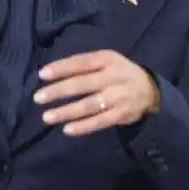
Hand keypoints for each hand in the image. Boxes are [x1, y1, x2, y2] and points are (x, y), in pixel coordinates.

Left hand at [33, 49, 159, 134]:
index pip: (81, 62)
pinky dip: (83, 126)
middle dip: (59, 91)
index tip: (42, 75)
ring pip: (89, 105)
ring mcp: (118, 97)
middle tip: (38, 98)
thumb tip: (54, 71)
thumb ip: (85, 64)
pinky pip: (100, 122)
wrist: (151, 89)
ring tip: (47, 117)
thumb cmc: (119, 72)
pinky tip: (67, 130)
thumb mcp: (106, 60)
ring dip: (66, 112)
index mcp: (107, 59)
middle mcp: (113, 77)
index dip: (61, 68)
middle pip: (82, 84)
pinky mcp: (121, 115)